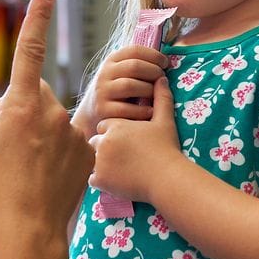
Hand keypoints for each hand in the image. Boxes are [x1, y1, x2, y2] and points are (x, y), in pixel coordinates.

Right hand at [0, 0, 94, 258]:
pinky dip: (61, 154)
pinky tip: (50, 177)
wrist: (29, 227)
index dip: (38, 17)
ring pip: (53, 121)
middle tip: (13, 148)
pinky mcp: (89, 148)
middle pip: (36, 96)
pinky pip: (70, 141)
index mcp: (20, 104)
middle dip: (26, 111)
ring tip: (30, 170)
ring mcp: (73, 130)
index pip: (30, 49)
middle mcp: (51, 110)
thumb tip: (9, 104)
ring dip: (42, 136)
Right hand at [74, 45, 168, 138]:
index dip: (154, 55)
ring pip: (130, 85)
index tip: (165, 63)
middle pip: (134, 66)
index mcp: (112, 60)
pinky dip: (143, 110)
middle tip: (163, 80)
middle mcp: (105, 73)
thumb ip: (138, 65)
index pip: (134, 50)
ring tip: (156, 95)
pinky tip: (151, 111)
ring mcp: (102, 92)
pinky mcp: (103, 110)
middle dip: (154, 72)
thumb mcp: (122, 74)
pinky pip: (127, 109)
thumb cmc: (118, 92)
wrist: (93, 114)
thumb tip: (166, 60)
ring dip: (149, 90)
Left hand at [88, 78, 186, 202]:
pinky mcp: (100, 179)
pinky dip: (101, 180)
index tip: (126, 140)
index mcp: (115, 125)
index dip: (114, 132)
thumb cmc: (166, 148)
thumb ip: (161, 98)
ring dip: (101, 163)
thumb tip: (161, 78)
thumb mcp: (164, 120)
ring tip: (119, 169)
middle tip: (122, 156)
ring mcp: (99, 161)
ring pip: (92, 160)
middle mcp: (103, 141)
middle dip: (105, 147)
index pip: (105, 125)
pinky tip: (115, 180)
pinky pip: (92, 178)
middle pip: (96, 142)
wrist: (166, 176)